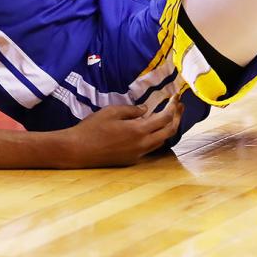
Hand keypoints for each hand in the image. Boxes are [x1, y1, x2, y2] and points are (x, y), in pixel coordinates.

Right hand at [62, 96, 182, 166]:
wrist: (76, 151)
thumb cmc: (91, 128)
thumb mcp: (112, 112)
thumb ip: (132, 111)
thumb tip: (146, 110)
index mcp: (138, 131)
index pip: (164, 118)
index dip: (172, 106)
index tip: (175, 96)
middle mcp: (141, 145)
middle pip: (169, 131)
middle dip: (177, 117)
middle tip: (179, 106)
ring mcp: (137, 154)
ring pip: (161, 141)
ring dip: (168, 128)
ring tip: (170, 115)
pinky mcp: (130, 160)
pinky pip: (150, 147)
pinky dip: (156, 136)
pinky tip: (152, 128)